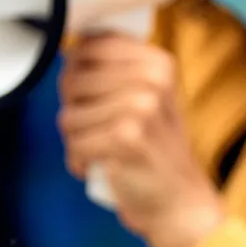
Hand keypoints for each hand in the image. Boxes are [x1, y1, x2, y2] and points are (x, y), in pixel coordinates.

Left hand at [57, 34, 224, 246]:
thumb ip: (113, 70)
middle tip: (102, 129)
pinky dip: (80, 162)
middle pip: (72, 80)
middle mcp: (152, 79)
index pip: (89, 45)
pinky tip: (102, 166)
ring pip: (68, 116)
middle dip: (76, 110)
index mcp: (158, 63)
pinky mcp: (126, 138)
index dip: (77, 72)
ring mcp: (141, 107)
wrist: (179, 201)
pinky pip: (74, 144)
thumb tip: (65, 52)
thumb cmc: (155, 150)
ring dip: (78, 140)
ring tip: (105, 149)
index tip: (96, 96)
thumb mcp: (147, 99)